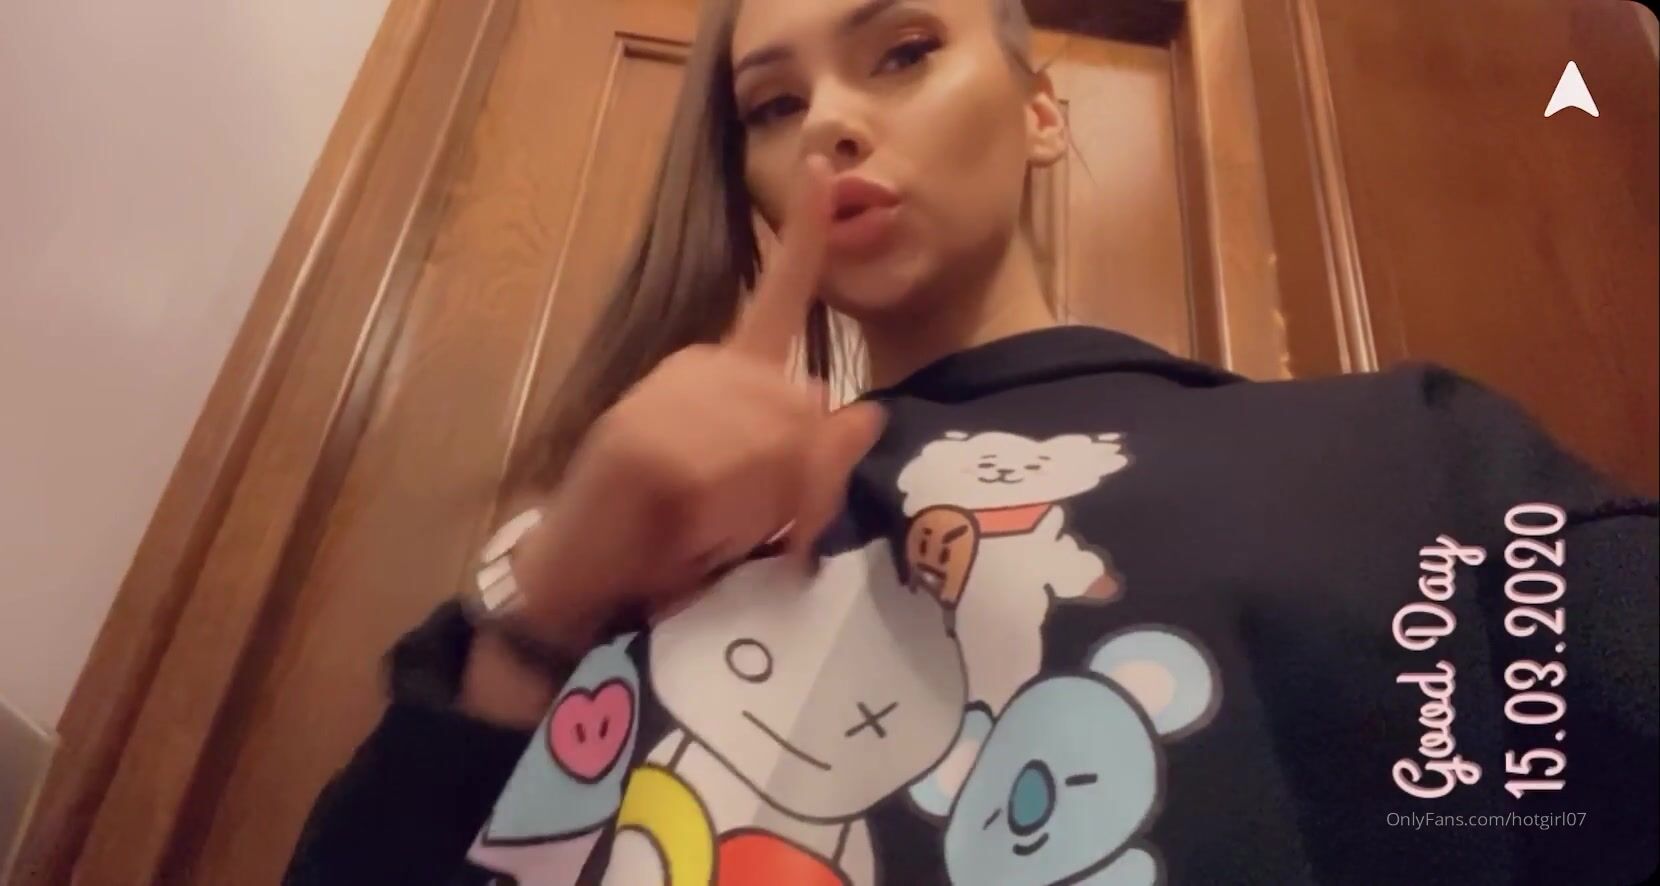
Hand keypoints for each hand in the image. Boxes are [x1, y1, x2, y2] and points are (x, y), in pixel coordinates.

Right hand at [510, 154, 885, 645]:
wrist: (574, 585)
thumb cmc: (668, 543)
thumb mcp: (761, 499)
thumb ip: (814, 456)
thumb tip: (868, 412)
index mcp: (725, 372)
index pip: (777, 296)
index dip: (805, 236)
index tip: (824, 170)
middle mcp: (699, 368)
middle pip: (808, 405)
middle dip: (808, 483)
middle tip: (780, 538)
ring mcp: (669, 397)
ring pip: (779, 440)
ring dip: (768, 507)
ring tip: (724, 540)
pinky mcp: (644, 439)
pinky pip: (729, 472)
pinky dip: (728, 517)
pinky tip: (695, 536)